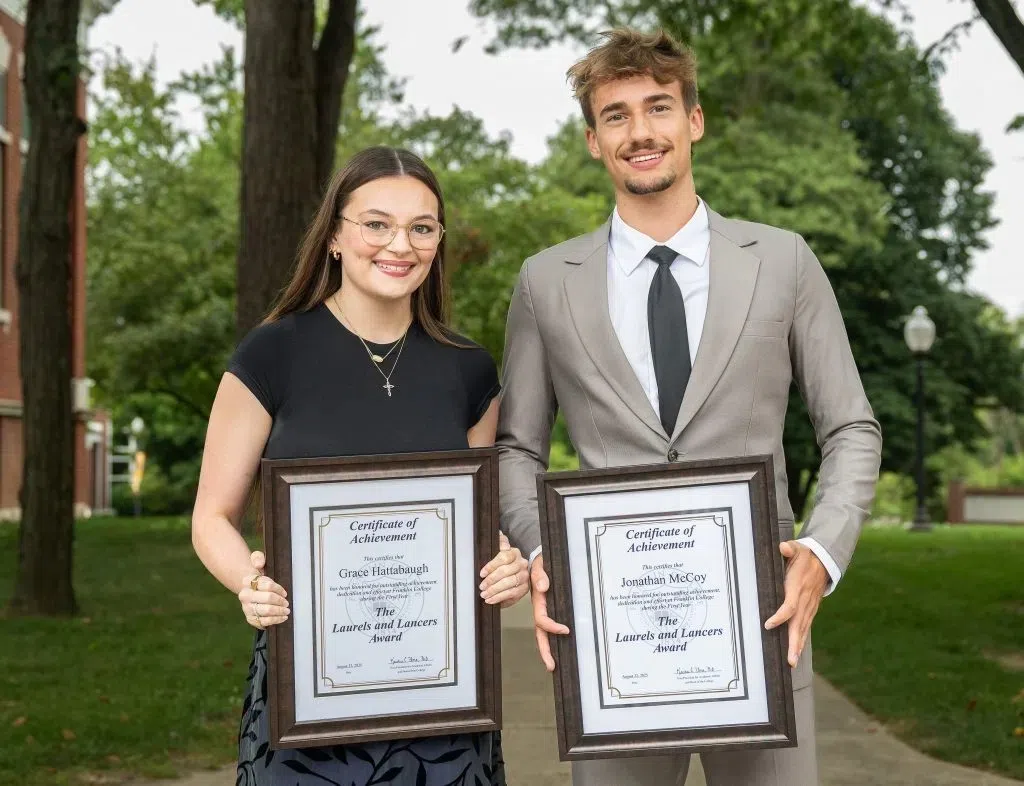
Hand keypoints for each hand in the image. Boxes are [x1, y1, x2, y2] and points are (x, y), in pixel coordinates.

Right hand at [238, 550, 288, 628]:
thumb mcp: (258, 562)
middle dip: (280, 601)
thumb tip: (259, 564)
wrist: (252, 589)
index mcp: (246, 582)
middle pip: (268, 599)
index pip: (267, 585)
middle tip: (287, 602)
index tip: (285, 592)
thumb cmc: (260, 577)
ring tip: (287, 611)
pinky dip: (275, 620)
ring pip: (266, 611)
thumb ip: (258, 557)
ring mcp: (247, 608)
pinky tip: (282, 618)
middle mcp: (245, 596)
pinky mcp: (251, 619)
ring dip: (279, 611)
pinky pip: (264, 622)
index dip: (278, 588)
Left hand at [479, 531, 528, 606]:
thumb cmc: (501, 562)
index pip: (504, 557)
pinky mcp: (524, 589)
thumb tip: (502, 542)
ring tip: (484, 594)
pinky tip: (491, 599)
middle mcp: (522, 564)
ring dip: (494, 590)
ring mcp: (524, 577)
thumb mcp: (498, 549)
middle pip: (506, 572)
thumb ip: (499, 542)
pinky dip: (499, 597)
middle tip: (482, 586)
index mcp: (515, 553)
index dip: (491, 566)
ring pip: (509, 584)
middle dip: (491, 580)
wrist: (511, 572)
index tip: (482, 573)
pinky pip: (512, 594)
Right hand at [530, 555, 569, 671]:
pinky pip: (549, 627)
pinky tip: (559, 648)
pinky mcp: (549, 608)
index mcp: (538, 600)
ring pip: (543, 633)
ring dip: (547, 649)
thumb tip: (543, 587)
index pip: (542, 619)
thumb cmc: (541, 561)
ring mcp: (544, 610)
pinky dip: (552, 639)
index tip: (565, 630)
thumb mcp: (539, 563)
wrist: (539, 558)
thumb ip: (540, 574)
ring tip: (552, 665)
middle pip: (540, 633)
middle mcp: (540, 608)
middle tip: (551, 665)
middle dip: (544, 649)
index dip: (552, 626)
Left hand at [764, 540, 827, 666]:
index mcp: (798, 587)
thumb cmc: (805, 556)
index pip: (790, 605)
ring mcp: (810, 607)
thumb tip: (783, 547)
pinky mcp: (811, 610)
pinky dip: (801, 640)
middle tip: (790, 659)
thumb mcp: (798, 549)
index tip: (768, 624)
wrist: (824, 561)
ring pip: (803, 629)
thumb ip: (790, 549)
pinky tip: (795, 652)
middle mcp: (805, 601)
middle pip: (799, 624)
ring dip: (797, 645)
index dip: (780, 616)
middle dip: (794, 642)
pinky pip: (805, 627)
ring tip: (792, 662)